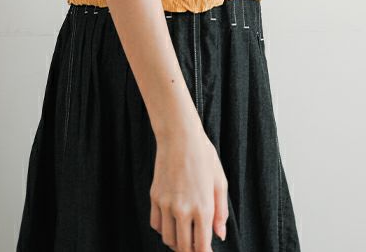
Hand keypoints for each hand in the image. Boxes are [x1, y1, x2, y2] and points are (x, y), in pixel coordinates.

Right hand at [149, 125, 227, 250]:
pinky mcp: (154, 196)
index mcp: (202, 208)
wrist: (179, 136)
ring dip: (177, 243)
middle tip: (196, 246)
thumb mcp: (220, 182)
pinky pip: (156, 224)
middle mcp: (182, 210)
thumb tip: (220, 235)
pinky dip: (164, 229)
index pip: (202, 247)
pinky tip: (172, 223)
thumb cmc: (203, 156)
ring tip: (185, 236)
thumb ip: (221, 213)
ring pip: (168, 239)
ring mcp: (165, 203)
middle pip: (183, 248)